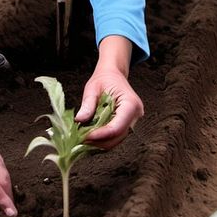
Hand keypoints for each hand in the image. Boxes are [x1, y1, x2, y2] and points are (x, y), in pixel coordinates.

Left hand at [75, 35, 143, 149]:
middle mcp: (136, 115)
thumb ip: (88, 105)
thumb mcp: (92, 88)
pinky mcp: (127, 124)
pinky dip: (103, 138)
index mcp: (131, 104)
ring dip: (101, 142)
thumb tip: (79, 120)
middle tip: (81, 140)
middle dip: (99, 141)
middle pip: (118, 136)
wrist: (113, 75)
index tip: (84, 136)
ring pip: (117, 139)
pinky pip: (116, 136)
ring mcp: (133, 121)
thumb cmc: (104, 79)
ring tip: (84, 139)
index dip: (100, 135)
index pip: (117, 127)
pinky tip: (91, 136)